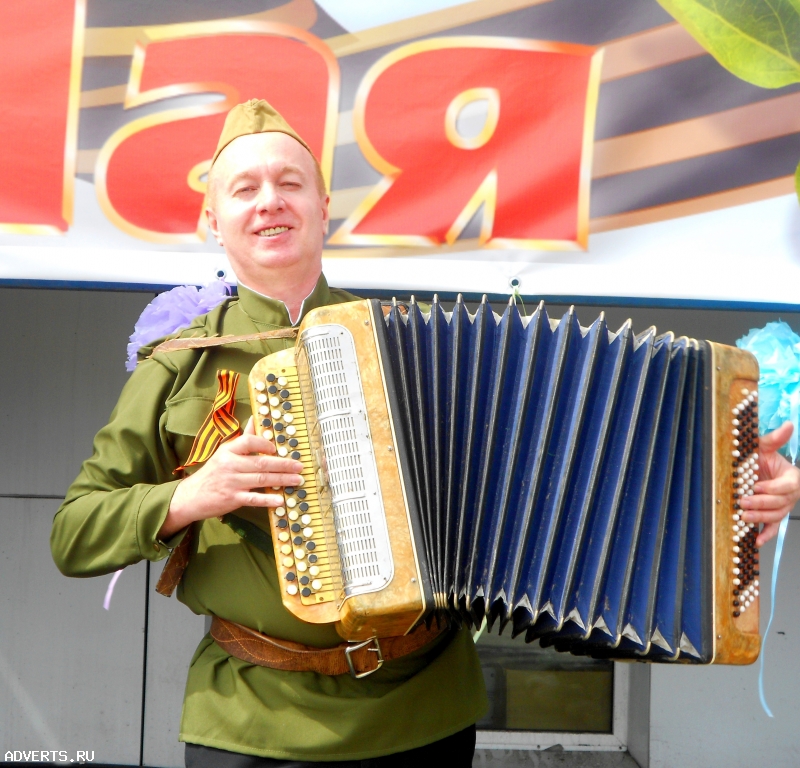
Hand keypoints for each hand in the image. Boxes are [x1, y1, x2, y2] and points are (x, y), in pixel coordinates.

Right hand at [159, 417, 301, 538]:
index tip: (278, 449)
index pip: (248, 442)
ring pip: (261, 479)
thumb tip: (255, 419)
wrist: (191, 496)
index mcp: (228, 451)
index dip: (265, 444)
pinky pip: (253, 498)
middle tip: (299, 466)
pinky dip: (268, 499)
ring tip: (297, 480)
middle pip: (261, 462)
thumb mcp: (224, 452)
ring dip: (282, 480)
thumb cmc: (213, 472)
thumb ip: (243, 438)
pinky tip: (280, 500)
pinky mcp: (232, 499)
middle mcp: (230, 465)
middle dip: (283, 465)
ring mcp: (232, 482)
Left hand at [739, 421, 799, 545]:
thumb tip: (788, 425)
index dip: (772, 487)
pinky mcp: (773, 516)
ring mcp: (782, 506)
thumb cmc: (761, 458)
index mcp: (792, 477)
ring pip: (775, 516)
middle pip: (780, 503)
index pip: (787, 485)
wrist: (756, 469)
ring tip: (743, 517)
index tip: (756, 485)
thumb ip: (775, 439)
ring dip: (760, 518)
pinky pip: (773, 528)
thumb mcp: (765, 447)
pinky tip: (756, 540)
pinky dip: (766, 535)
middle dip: (761, 503)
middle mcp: (790, 494)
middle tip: (744, 502)